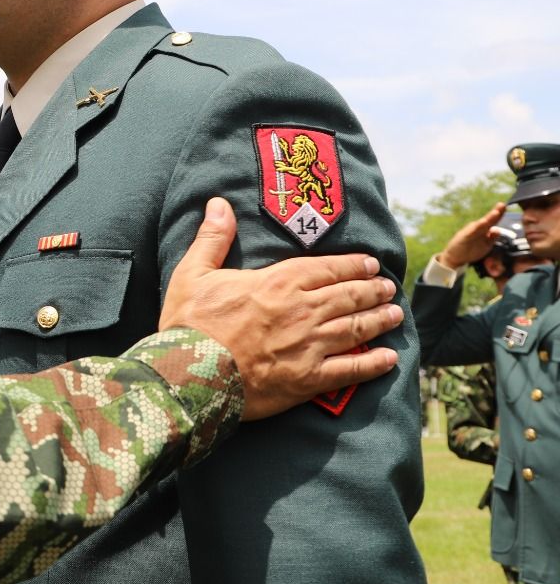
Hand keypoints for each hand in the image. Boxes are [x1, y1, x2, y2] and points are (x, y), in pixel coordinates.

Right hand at [162, 197, 401, 420]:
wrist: (190, 376)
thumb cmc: (189, 324)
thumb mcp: (192, 273)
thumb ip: (212, 238)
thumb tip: (219, 203)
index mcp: (278, 283)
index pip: (327, 268)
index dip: (353, 265)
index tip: (371, 264)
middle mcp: (302, 311)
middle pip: (348, 297)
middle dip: (372, 291)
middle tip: (388, 289)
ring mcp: (309, 346)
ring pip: (356, 329)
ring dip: (379, 321)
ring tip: (395, 315)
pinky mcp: (308, 380)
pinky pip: (351, 369)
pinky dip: (373, 364)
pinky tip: (389, 359)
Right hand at [438, 202, 506, 271]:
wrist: (455, 257)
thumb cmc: (471, 250)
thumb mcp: (485, 245)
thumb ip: (492, 238)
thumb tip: (497, 229)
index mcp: (483, 230)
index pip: (493, 221)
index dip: (500, 214)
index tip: (506, 206)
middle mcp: (477, 228)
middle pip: (488, 220)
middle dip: (496, 212)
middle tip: (502, 204)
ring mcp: (470, 232)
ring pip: (481, 224)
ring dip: (489, 218)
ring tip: (496, 212)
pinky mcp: (464, 237)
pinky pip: (472, 232)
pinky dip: (477, 227)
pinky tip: (483, 222)